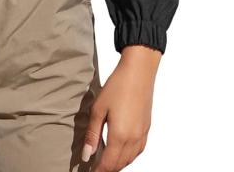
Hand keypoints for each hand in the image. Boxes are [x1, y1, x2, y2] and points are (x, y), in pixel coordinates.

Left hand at [83, 45, 160, 170]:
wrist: (138, 72)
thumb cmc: (117, 86)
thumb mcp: (98, 109)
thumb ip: (92, 134)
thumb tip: (87, 155)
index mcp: (120, 136)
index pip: (108, 164)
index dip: (98, 170)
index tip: (90, 171)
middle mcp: (133, 139)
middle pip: (120, 164)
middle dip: (108, 168)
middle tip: (96, 166)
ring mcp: (142, 135)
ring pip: (130, 159)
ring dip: (118, 164)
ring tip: (105, 161)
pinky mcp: (146, 128)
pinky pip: (138, 151)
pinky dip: (128, 156)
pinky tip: (121, 151)